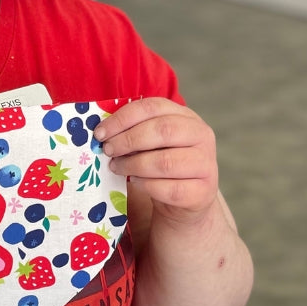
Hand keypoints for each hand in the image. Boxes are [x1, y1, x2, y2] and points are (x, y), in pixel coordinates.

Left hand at [93, 97, 218, 227]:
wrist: (186, 198)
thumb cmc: (161, 162)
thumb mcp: (151, 142)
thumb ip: (133, 131)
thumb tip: (102, 132)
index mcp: (186, 116)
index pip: (153, 107)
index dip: (123, 118)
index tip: (100, 132)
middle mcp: (201, 135)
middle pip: (162, 131)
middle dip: (128, 140)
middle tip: (107, 150)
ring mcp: (206, 164)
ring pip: (165, 162)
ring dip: (133, 165)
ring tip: (116, 167)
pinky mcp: (204, 191)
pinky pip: (170, 189)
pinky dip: (147, 185)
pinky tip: (135, 182)